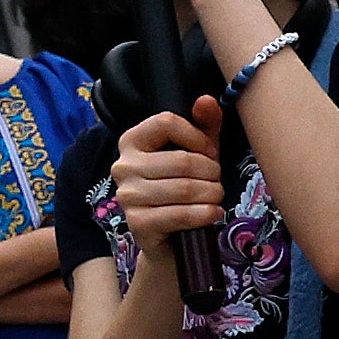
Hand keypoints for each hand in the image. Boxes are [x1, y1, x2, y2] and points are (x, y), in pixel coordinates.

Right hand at [110, 95, 228, 249]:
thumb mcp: (197, 153)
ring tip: (215, 198)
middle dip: (212, 173)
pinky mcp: (137, 222)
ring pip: (185, 188)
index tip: (209, 153)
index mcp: (131, 141)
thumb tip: (205, 100)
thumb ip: (203, 125)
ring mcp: (127, 195)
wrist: (171, 239)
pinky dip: (206, 214)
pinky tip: (213, 213)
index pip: (166, 122)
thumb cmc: (183, 189)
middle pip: (182, 159)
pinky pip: (181, 214)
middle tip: (216, 182)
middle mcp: (122, 166)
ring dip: (212, 194)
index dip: (198, 137)